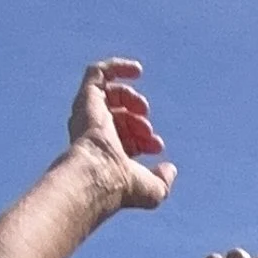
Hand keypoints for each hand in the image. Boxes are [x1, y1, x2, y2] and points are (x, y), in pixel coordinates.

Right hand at [67, 59, 174, 211]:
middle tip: (148, 130)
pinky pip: (97, 73)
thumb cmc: (122, 186)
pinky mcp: (87, 98)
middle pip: (120, 117)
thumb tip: (170, 169)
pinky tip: (138, 70)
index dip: (145, 139)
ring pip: (111, 95)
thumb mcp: (152, 190)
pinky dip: (117, 67)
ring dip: (132, 99)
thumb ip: (163, 181)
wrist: (100, 173)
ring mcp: (88, 114)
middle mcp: (94, 133)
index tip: (157, 146)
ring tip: (144, 109)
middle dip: (140, 122)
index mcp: (106, 153)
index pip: (126, 138)